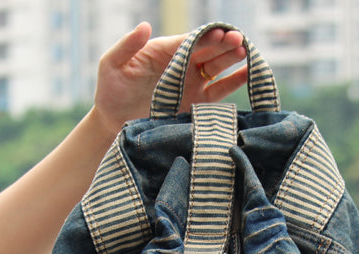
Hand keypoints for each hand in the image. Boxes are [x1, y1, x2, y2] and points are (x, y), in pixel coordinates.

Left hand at [92, 23, 247, 134]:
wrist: (114, 124)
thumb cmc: (110, 91)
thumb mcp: (111, 65)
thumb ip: (127, 45)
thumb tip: (144, 26)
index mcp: (163, 51)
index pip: (190, 40)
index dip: (206, 36)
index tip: (222, 33)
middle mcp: (180, 65)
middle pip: (207, 51)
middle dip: (224, 45)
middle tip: (239, 42)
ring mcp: (190, 84)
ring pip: (216, 68)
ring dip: (232, 60)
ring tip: (246, 54)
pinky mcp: (196, 103)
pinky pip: (219, 91)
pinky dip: (233, 82)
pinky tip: (248, 74)